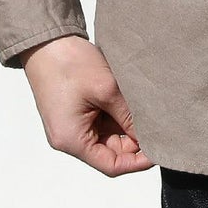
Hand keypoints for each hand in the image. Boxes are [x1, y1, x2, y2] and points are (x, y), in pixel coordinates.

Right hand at [20, 34, 153, 175]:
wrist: (47, 41)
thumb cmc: (68, 64)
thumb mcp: (107, 90)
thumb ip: (129, 116)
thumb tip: (150, 133)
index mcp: (72, 140)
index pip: (111, 165)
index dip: (138, 161)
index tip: (160, 150)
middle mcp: (70, 137)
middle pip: (111, 151)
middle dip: (135, 139)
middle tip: (160, 124)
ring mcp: (72, 124)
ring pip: (109, 135)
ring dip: (127, 124)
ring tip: (146, 108)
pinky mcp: (76, 111)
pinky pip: (102, 121)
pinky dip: (118, 113)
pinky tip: (132, 100)